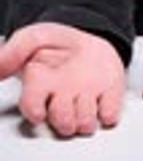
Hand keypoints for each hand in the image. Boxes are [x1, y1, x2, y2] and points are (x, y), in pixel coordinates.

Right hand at [0, 22, 125, 136]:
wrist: (90, 39)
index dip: (35, 111)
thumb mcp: (35, 37)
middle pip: (62, 121)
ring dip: (86, 114)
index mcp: (41, 85)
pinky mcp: (107, 100)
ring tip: (86, 96)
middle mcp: (62, 99)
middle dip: (65, 115)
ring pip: (84, 123)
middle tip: (67, 98)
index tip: (39, 111)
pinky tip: (103, 97)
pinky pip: (110, 114)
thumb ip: (14, 50)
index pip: (32, 106)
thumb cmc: (59, 44)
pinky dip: (109, 109)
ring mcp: (85, 101)